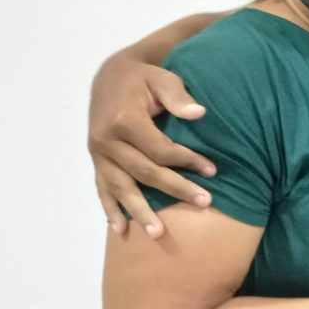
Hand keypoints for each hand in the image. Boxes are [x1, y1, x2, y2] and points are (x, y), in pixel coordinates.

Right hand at [88, 55, 214, 237]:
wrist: (111, 76)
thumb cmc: (144, 78)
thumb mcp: (162, 78)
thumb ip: (178, 96)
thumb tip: (199, 113)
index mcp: (123, 120)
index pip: (160, 150)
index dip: (187, 161)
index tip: (212, 170)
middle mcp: (106, 140)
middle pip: (144, 172)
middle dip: (176, 189)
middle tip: (205, 203)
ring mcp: (98, 154)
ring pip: (121, 188)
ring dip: (139, 211)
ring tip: (158, 233)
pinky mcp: (96, 161)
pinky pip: (102, 189)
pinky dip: (110, 210)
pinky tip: (119, 230)